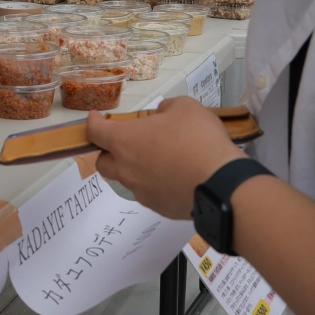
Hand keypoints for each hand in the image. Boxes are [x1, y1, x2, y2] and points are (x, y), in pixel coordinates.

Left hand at [87, 98, 246, 218]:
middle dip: (109, 152)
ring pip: (127, 180)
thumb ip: (166, 108)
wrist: (221, 183)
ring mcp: (141, 191)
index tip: (96, 118)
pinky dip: (155, 185)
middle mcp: (126, 169)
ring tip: (159, 160)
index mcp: (124, 141)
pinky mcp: (158, 207)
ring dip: (135, 169)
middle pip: (103, 163)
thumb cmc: (198, 139)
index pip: (95, 131)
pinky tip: (175, 178)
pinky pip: (149, 193)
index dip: (93, 122)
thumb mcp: (185, 107)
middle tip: (128, 143)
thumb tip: (162, 116)